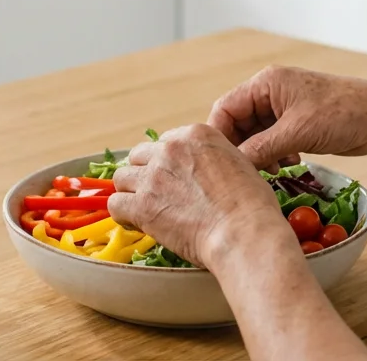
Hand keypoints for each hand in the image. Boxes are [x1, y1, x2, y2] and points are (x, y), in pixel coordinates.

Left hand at [108, 124, 291, 269]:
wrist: (243, 232)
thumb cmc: (251, 205)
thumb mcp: (238, 163)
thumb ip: (213, 159)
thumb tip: (204, 173)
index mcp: (195, 135)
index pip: (165, 142)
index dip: (167, 163)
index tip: (173, 180)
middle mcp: (170, 150)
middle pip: (139, 157)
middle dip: (145, 175)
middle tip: (157, 195)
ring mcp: (153, 177)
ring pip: (122, 178)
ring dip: (131, 193)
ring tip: (145, 210)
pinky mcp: (142, 205)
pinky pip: (115, 205)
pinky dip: (123, 215)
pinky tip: (137, 223)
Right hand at [209, 66, 366, 171]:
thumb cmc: (342, 114)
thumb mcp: (297, 132)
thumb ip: (262, 149)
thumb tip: (234, 166)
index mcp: (266, 84)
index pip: (226, 108)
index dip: (220, 135)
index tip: (219, 162)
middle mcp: (271, 93)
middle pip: (239, 123)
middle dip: (241, 148)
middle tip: (245, 173)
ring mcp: (284, 109)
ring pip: (256, 135)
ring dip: (259, 155)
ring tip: (271, 171)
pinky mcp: (296, 123)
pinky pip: (272, 141)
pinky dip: (274, 155)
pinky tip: (287, 165)